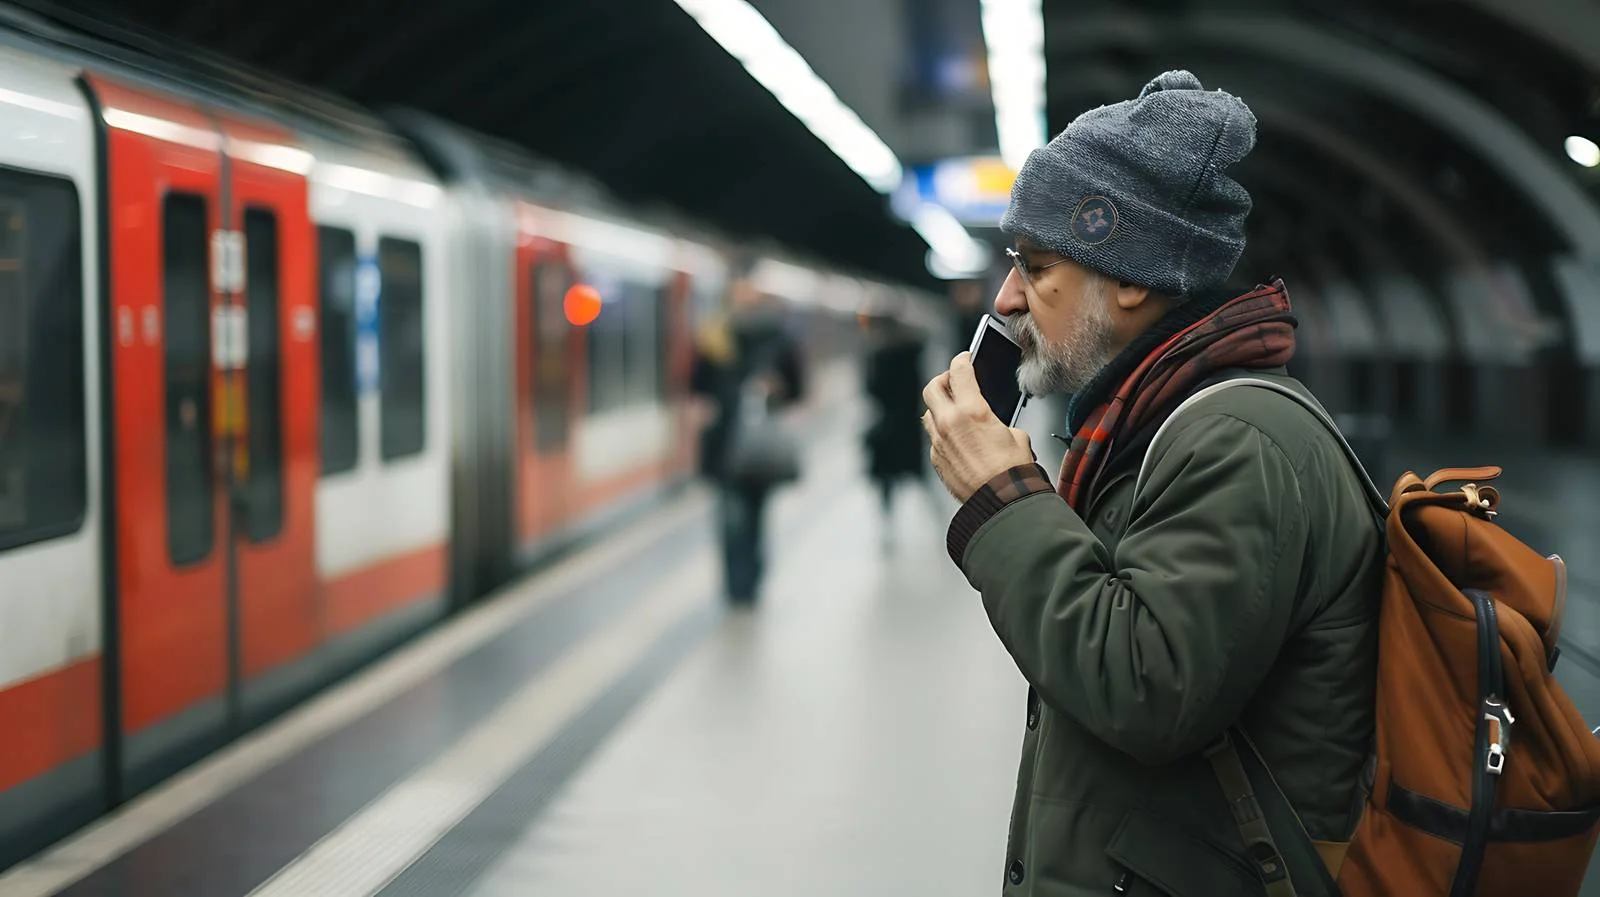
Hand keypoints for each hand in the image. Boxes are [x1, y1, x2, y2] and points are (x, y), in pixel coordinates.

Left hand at [921, 352, 1035, 502]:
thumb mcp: (1016, 435)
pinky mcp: (936, 459)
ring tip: (953, 410)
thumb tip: (994, 425)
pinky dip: (942, 434)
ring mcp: (939, 442)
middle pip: (932, 388)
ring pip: (929, 414)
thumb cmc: (1012, 471)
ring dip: (939, 408)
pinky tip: (957, 439)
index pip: (958, 371)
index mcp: (972, 411)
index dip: (961, 360)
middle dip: (942, 380)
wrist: (1001, 502)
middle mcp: (949, 423)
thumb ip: (997, 422)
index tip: (964, 359)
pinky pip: (934, 439)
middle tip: (952, 381)